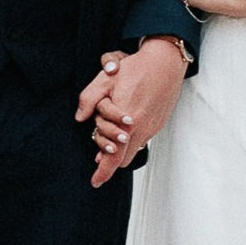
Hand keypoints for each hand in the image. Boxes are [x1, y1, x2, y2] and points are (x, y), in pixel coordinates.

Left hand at [75, 38, 186, 188]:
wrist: (166, 63)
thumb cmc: (136, 69)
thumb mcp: (106, 79)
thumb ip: (89, 99)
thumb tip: (80, 117)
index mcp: (127, 121)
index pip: (114, 156)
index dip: (104, 171)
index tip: (95, 181)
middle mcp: (141, 128)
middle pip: (123, 158)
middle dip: (110, 158)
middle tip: (100, 152)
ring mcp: (151, 127)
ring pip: (133, 149)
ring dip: (121, 147)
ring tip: (112, 138)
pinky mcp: (158, 123)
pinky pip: (142, 139)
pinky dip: (132, 138)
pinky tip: (127, 126)